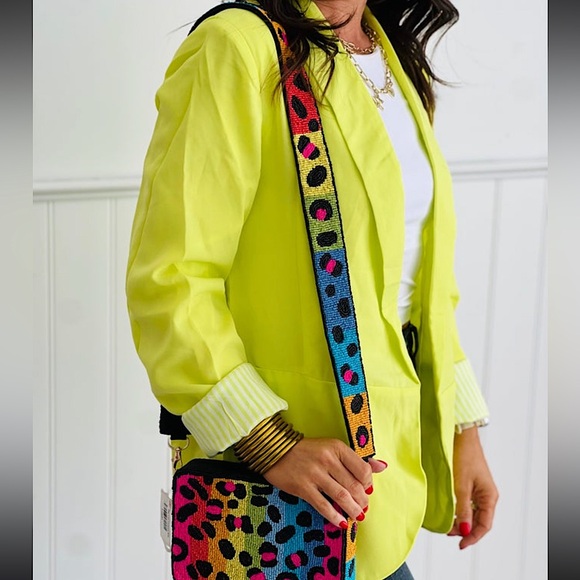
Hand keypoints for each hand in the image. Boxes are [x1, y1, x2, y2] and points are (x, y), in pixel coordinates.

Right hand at [262, 437, 387, 528]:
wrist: (276, 450)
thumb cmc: (307, 450)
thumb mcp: (332, 448)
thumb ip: (356, 459)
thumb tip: (383, 466)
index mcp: (336, 447)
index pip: (362, 469)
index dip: (368, 484)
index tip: (366, 489)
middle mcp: (327, 459)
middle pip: (354, 486)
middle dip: (362, 501)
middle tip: (363, 508)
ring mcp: (314, 473)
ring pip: (341, 497)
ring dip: (352, 510)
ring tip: (357, 516)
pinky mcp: (303, 487)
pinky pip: (323, 505)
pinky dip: (334, 516)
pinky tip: (341, 522)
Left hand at [448, 426, 498, 548]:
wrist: (461, 435)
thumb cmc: (464, 456)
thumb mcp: (461, 485)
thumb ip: (462, 508)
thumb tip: (464, 529)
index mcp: (489, 497)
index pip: (484, 525)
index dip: (472, 537)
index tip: (460, 544)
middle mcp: (487, 495)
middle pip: (478, 521)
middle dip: (464, 529)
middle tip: (447, 532)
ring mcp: (479, 490)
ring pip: (472, 513)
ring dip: (460, 520)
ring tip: (446, 524)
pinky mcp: (470, 484)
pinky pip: (467, 503)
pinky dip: (458, 510)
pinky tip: (448, 512)